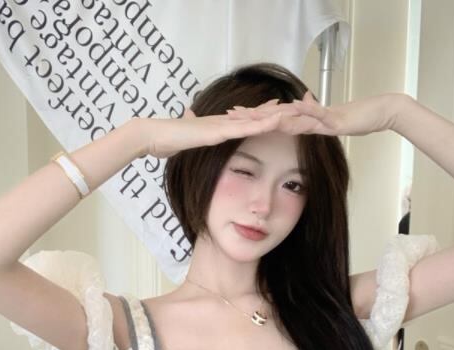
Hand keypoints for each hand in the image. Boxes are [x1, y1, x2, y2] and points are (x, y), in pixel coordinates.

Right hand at [140, 100, 285, 158]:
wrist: (153, 136)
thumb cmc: (165, 139)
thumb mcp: (183, 137)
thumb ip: (189, 127)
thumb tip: (188, 118)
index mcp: (216, 125)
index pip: (246, 118)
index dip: (263, 112)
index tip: (279, 108)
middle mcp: (222, 122)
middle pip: (256, 116)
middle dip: (277, 112)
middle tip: (300, 106)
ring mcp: (221, 125)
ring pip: (255, 119)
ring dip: (276, 115)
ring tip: (297, 111)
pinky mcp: (218, 132)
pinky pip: (245, 128)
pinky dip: (262, 124)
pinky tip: (277, 120)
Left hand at [227, 91, 406, 136]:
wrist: (379, 112)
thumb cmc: (355, 120)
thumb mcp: (328, 127)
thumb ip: (313, 124)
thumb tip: (299, 123)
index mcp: (305, 118)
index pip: (274, 118)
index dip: (254, 118)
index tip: (234, 119)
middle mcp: (308, 113)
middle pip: (276, 114)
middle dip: (253, 115)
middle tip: (231, 114)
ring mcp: (319, 115)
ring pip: (291, 113)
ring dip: (271, 114)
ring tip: (252, 115)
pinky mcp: (332, 117)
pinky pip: (316, 114)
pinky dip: (303, 112)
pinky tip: (290, 111)